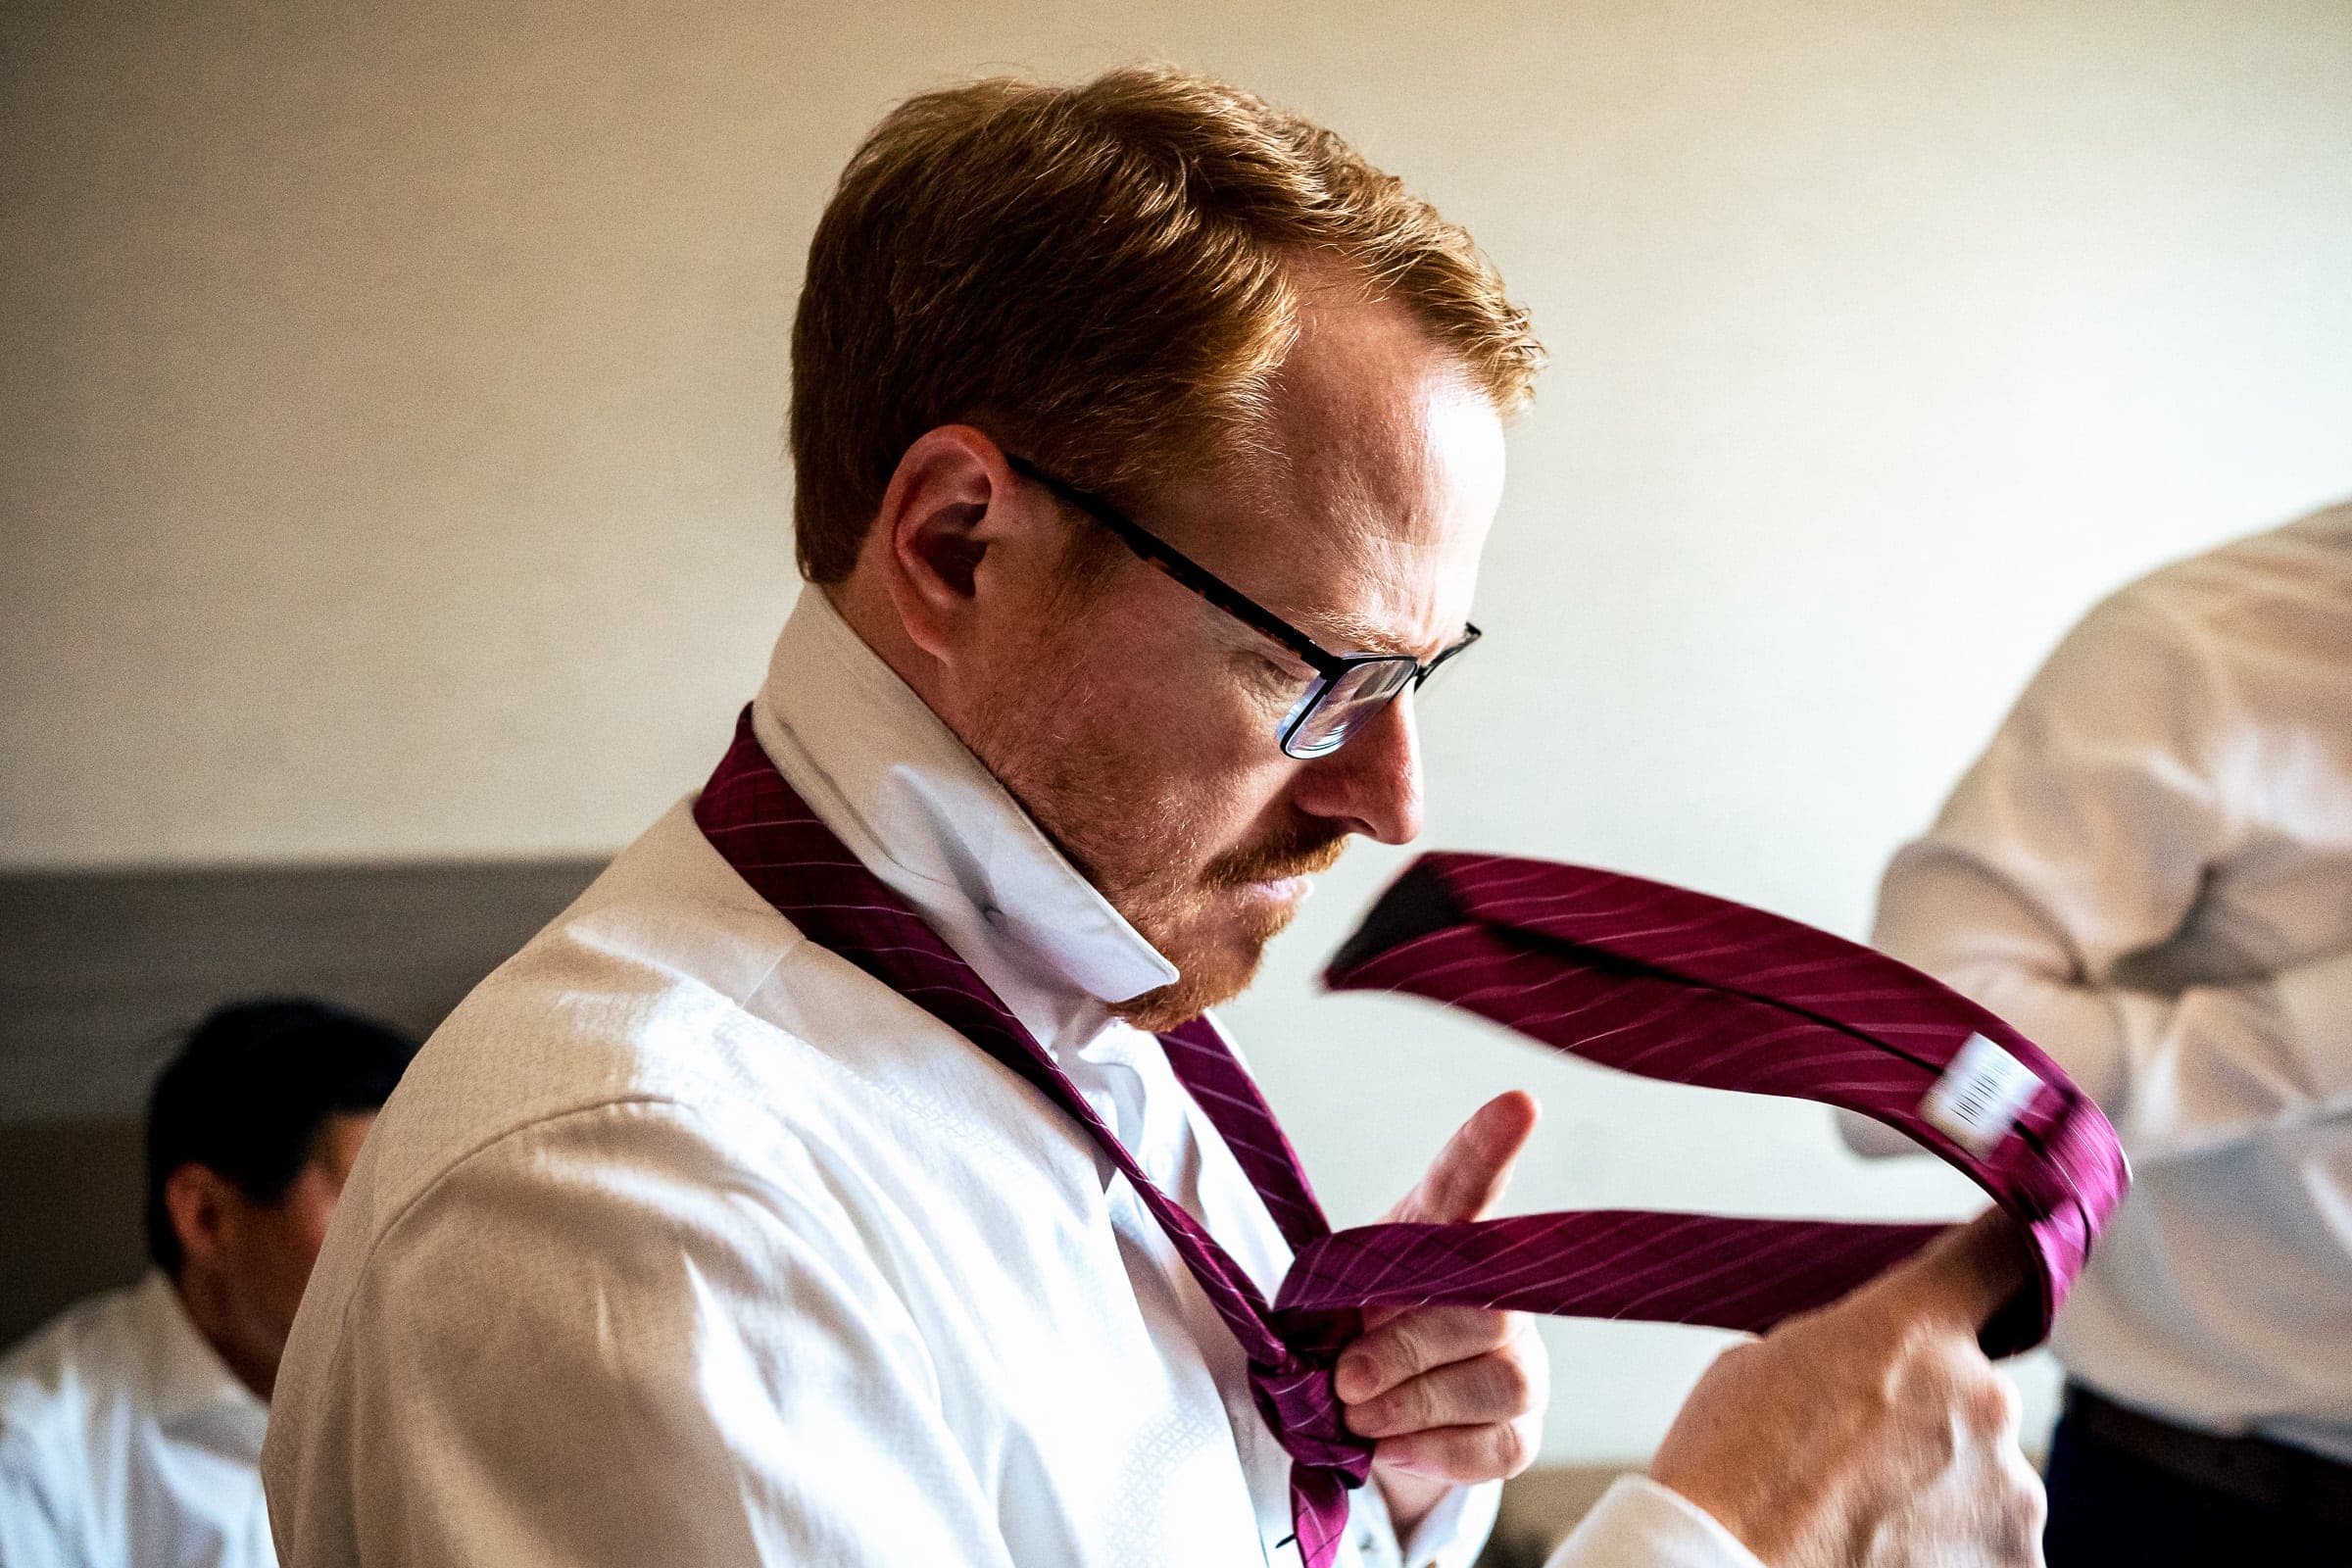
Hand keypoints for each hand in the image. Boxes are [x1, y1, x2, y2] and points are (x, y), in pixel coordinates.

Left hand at [1340, 1092, 1549, 1534]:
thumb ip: (1330, 1311)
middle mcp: (1496, 1294)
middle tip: (1345, 1380)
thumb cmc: (1344, 1337)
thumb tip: (1346, 1367)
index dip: (1491, 1146)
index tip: (1519, 1103)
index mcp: (1436, 1241)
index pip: (1467, 1183)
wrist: (1361, 1410)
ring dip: (1414, 1405)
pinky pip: (1499, 1444)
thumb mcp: (1323, 1302)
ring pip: (1497, 1379)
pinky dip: (1436, 1452)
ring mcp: (1520, 1360)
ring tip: (1359, 1416)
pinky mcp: (1521, 1427)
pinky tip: (1395, 1447)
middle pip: (1479, 1309)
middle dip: (1401, 1351)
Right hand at [1649, 1207, 2045, 1567]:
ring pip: (1988, 1482)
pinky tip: (1881, 1557)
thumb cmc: (1724, 1475)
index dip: (2003, 1248)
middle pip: (1975, 1396)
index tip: (2019, 1238)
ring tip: (1862, 1525)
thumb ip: (1850, 1354)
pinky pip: (1993, 1548)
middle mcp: (1982, 1403)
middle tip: (1858, 1461)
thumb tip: (1878, 1376)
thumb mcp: (1766, 1364)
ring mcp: (2011, 1498)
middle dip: (1934, 1422)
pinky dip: (1952, 1555)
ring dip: (1944, 1498)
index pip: (1998, 1253)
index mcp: (1915, 1331)